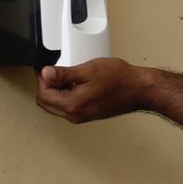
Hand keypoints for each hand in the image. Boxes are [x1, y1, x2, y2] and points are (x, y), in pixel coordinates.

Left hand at [35, 57, 149, 123]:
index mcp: (73, 105)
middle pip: (46, 103)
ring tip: (66, 75)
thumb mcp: (89, 70)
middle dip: (45, 86)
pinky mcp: (88, 114)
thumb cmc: (121, 80)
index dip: (41, 78)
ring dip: (55, 91)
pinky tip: (75, 83)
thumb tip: (46, 73)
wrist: (140, 90)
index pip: (43, 94)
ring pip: (56, 106)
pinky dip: (65, 95)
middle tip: (52, 71)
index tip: (45, 67)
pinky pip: (68, 107)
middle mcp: (75, 115)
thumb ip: (64, 73)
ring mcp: (81, 116)